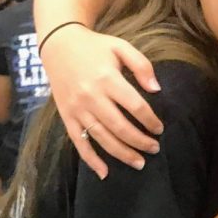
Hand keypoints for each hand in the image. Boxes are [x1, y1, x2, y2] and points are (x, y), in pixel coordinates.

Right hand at [39, 23, 162, 178]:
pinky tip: (104, 172)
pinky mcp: (66, 116)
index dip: (150, 120)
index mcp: (107, 79)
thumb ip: (142, 66)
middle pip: (120, 126)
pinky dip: (90, 159)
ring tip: (139, 163)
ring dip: (121, 153)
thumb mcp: (121, 47)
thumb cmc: (95, 47)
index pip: (135, 106)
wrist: (58, 45)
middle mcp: (91, 97)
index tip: (160, 129)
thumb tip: (156, 89)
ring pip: (101, 138)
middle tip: (155, 149)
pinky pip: (78, 142)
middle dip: (140, 141)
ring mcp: (77, 109)